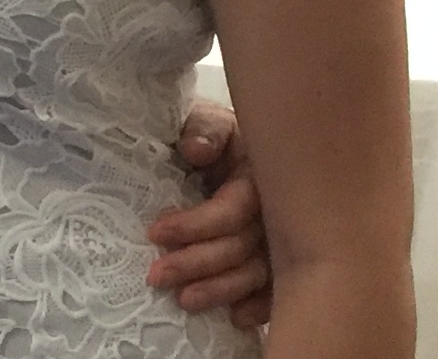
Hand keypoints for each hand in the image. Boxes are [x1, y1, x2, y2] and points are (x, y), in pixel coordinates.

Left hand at [147, 100, 271, 328]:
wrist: (220, 143)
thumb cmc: (209, 133)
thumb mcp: (204, 120)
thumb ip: (203, 130)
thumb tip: (195, 149)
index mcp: (258, 176)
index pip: (234, 210)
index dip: (197, 224)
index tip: (155, 233)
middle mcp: (274, 210)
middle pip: (244, 246)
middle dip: (200, 264)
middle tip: (157, 276)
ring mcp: (282, 237)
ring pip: (258, 272)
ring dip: (222, 289)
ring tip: (184, 300)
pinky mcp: (279, 257)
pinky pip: (278, 289)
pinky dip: (260, 306)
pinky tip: (236, 317)